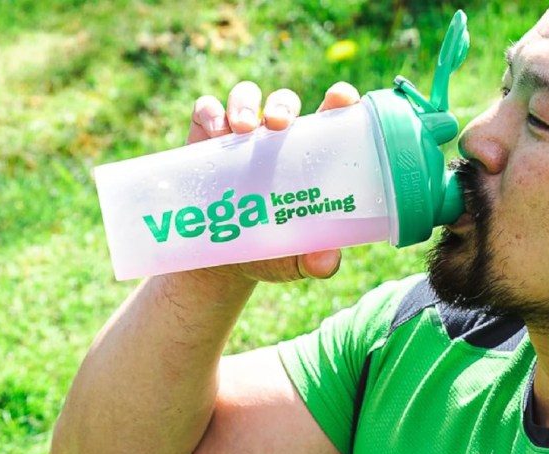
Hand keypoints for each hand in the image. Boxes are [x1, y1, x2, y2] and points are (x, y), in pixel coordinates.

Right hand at [184, 81, 361, 282]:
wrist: (222, 262)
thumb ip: (316, 261)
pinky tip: (213, 134)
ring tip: (243, 129)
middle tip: (278, 125)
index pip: (330, 116)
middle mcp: (277, 137)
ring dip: (245, 104)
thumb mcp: (296, 260)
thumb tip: (328, 261)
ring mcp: (241, 134)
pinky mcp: (206, 137)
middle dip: (283, 105)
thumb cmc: (272, 253)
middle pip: (285, 102)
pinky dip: (210, 114)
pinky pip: (207, 110)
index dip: (339, 99)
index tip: (342, 97)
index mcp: (309, 155)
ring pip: (246, 96)